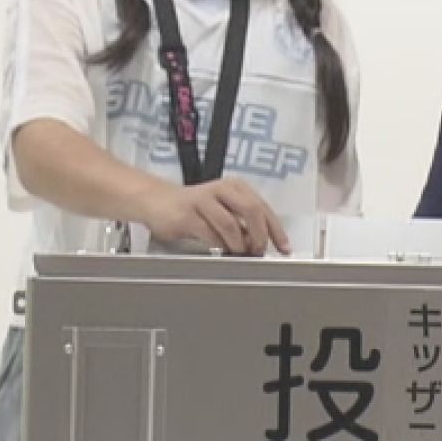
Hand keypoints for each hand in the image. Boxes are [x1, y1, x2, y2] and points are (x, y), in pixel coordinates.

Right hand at [143, 180, 290, 256]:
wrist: (157, 202)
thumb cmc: (195, 209)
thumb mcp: (223, 211)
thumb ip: (242, 224)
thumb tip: (261, 244)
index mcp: (236, 187)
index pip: (263, 207)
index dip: (276, 229)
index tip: (284, 248)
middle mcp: (222, 189)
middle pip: (252, 211)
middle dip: (260, 235)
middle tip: (259, 252)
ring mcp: (203, 200)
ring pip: (230, 224)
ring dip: (239, 243)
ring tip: (239, 254)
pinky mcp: (187, 214)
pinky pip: (210, 233)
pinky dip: (219, 245)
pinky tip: (221, 251)